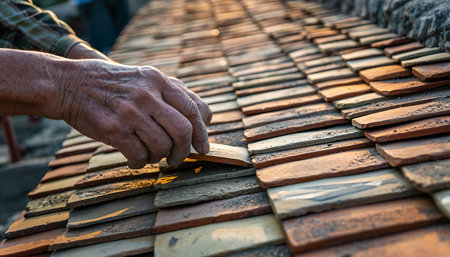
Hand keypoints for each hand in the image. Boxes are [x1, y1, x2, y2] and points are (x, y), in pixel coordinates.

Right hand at [55, 60, 211, 167]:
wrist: (68, 84)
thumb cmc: (111, 84)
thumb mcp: (143, 78)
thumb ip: (173, 93)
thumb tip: (205, 116)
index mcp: (157, 80)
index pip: (192, 108)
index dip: (202, 132)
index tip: (202, 148)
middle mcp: (147, 94)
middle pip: (182, 130)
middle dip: (184, 151)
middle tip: (177, 159)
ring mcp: (130, 112)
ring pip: (162, 146)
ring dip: (159, 157)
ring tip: (150, 156)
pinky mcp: (113, 129)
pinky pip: (139, 155)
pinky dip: (139, 163)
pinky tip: (134, 159)